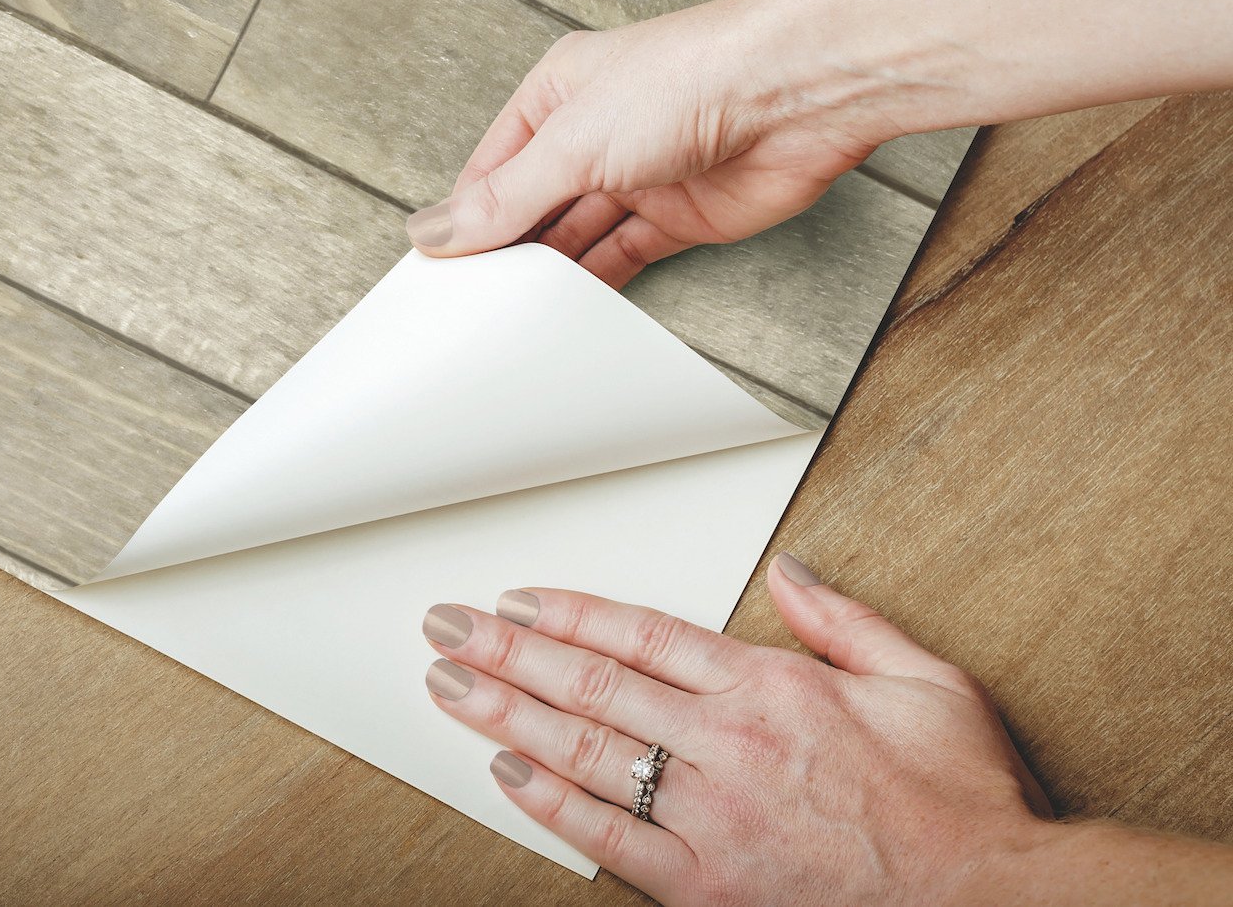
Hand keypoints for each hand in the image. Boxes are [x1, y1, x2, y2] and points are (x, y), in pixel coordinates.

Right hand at [403, 2, 883, 288]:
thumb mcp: (572, 142)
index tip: (437, 270)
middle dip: (506, 250)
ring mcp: (638, 176)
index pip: (492, 169)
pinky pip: (623, 257)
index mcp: (557, 94)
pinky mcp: (679, 217)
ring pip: (576, 237)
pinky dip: (597, 285)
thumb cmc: (692, 78)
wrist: (795, 94)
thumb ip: (505, 197)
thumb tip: (436, 230)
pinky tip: (568, 311)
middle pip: (532, 207)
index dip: (465, 219)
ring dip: (550, 273)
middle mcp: (595, 134)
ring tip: (511, 316)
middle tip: (469, 304)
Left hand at [419, 554, 1054, 903]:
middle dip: (508, 652)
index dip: (568, 613)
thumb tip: (787, 572)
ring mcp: (712, 818)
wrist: (994, 904)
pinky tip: (506, 776)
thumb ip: (844, 620)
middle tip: (449, 628)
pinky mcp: (708, 887)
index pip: (641, 634)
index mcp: (772, 689)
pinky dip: (551, 806)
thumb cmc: (961, 802)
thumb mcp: (926, 680)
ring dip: (506, 716)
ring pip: (585, 754)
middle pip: (592, 685)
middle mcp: (729, 746)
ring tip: (451, 686)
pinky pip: (609, 840)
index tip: (517, 599)